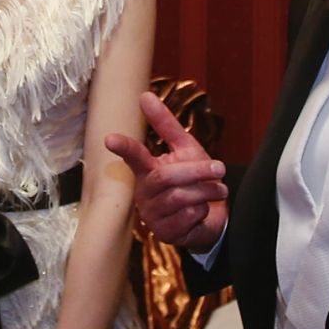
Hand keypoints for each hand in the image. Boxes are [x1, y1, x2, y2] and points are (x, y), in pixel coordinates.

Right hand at [105, 92, 227, 251]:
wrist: (212, 216)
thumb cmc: (194, 179)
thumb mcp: (185, 148)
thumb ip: (166, 125)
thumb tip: (144, 95)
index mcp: (147, 170)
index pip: (133, 156)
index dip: (124, 147)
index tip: (109, 139)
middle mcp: (144, 192)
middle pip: (166, 177)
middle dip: (196, 171)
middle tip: (219, 168)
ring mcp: (152, 215)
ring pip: (180, 198)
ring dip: (206, 191)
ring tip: (218, 189)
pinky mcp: (165, 233)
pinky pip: (187, 217)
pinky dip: (202, 211)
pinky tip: (203, 211)